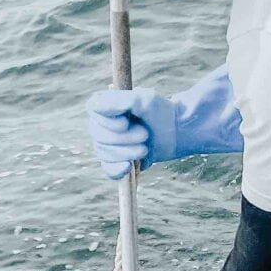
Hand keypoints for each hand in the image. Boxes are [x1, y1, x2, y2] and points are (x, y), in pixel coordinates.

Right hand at [86, 65, 242, 178]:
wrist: (177, 132)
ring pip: (105, 153)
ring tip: (146, 148)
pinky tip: (128, 167)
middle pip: (99, 135)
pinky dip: (118, 170)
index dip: (108, 120)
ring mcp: (108, 144)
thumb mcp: (143, 99)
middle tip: (145, 134)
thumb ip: (119, 100)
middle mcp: (102, 124)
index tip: (126, 121)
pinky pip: (109, 170)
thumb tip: (95, 106)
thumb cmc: (160, 111)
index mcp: (105, 105)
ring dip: (128, 152)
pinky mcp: (117, 162)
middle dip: (125, 138)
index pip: (93, 110)